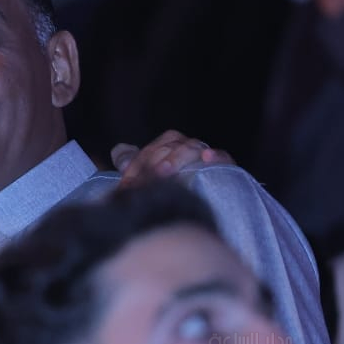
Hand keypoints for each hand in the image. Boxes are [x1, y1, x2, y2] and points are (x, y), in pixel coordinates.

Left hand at [111, 129, 232, 183]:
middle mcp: (185, 146)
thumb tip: (118, 151)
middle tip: (139, 185)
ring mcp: (205, 154)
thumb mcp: (152, 175)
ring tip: (163, 171)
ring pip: (188, 149)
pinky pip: (223, 157)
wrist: (211, 198)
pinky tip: (207, 158)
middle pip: (166, 149)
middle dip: (149, 166)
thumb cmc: (175, 185)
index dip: (134, 168)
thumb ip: (136, 163)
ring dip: (175, 158)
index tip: (124, 188)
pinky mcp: (225, 165)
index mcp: (168, 145)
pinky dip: (215, 156)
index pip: (148, 151)